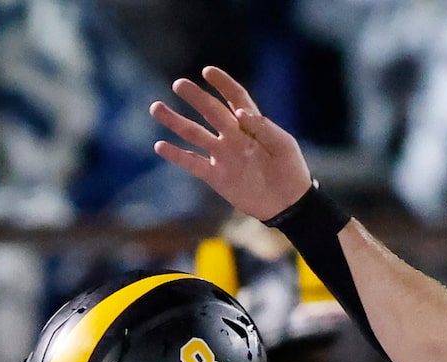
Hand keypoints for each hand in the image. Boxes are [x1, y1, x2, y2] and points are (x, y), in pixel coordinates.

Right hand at [149, 67, 314, 221]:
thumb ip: (263, 127)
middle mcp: (233, 136)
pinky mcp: (216, 176)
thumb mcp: (283, 145)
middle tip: (179, 84)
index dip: (222, 84)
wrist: (288, 204)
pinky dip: (176, 155)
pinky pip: (192, 163)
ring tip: (156, 108)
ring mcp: (223, 155)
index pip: (235, 97)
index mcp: (252, 124)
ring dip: (175, 122)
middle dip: (195, 97)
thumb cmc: (290, 171)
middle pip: (210, 111)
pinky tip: (160, 145)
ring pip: (194, 134)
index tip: (208, 72)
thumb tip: (240, 113)